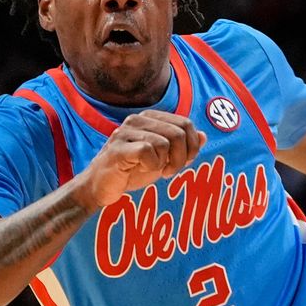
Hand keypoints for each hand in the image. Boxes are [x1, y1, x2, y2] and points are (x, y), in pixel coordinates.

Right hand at [77, 110, 205, 208]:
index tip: (182, 162)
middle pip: (179, 133)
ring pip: (165, 143)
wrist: (100, 187)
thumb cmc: (130, 171)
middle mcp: (137, 120)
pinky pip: (148, 151)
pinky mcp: (118, 147)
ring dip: (165, 164)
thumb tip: (204, 136)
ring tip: (154, 170)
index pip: (186, 124)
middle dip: (181, 157)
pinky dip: (151, 166)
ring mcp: (125, 132)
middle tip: (170, 171)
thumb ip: (181, 146)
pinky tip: (140, 169)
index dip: (192, 146)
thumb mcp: (162, 159)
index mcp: (149, 118)